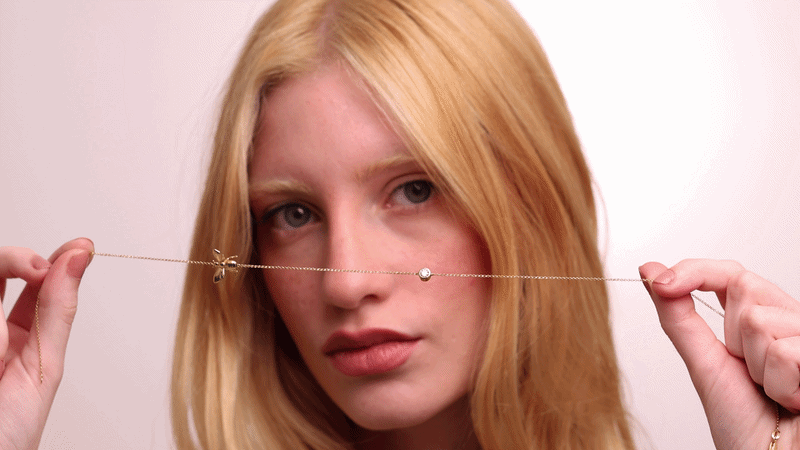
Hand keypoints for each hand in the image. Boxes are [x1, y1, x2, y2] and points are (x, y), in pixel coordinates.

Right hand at [0, 238, 92, 449]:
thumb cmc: (11, 434)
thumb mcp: (43, 367)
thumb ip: (58, 310)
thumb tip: (80, 257)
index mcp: (17, 336)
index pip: (32, 282)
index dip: (52, 259)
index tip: (77, 248)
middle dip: (17, 260)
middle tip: (35, 269)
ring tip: (1, 349)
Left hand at [640, 259, 798, 449]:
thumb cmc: (744, 424)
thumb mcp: (704, 361)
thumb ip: (677, 314)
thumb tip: (649, 270)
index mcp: (761, 319)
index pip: (730, 273)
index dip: (695, 271)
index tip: (663, 282)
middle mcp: (789, 320)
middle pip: (744, 286)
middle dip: (731, 336)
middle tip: (750, 373)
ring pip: (760, 321)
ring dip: (758, 368)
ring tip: (774, 392)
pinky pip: (785, 351)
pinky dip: (780, 384)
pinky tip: (794, 399)